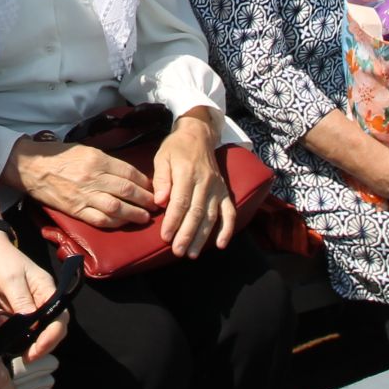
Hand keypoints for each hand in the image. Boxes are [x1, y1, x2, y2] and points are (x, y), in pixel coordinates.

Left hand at [0, 234, 65, 362]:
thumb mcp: (10, 279)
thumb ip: (21, 301)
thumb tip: (32, 326)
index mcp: (46, 289)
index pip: (59, 317)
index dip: (51, 336)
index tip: (36, 350)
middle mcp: (43, 299)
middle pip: (53, 327)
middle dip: (44, 345)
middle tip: (27, 357)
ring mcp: (31, 306)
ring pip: (40, 331)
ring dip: (33, 344)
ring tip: (19, 354)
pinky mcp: (19, 311)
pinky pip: (25, 329)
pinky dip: (22, 339)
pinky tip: (12, 345)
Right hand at [12, 139, 157, 227]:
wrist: (32, 167)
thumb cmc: (59, 157)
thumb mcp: (85, 150)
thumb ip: (106, 161)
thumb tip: (128, 174)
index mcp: (97, 159)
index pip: (128, 172)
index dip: (144, 182)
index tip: (152, 188)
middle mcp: (93, 177)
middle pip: (126, 190)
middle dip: (144, 199)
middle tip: (155, 205)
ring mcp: (84, 195)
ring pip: (116, 208)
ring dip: (134, 214)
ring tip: (145, 217)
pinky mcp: (75, 210)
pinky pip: (99, 220)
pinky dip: (115, 223)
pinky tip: (124, 223)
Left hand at [150, 109, 233, 257]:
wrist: (198, 135)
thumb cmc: (176, 148)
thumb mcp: (162, 157)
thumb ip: (161, 179)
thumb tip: (159, 201)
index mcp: (187, 172)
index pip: (181, 201)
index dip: (173, 220)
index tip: (165, 236)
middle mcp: (205, 182)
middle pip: (197, 212)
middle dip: (187, 234)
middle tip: (178, 251)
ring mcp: (217, 188)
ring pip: (211, 216)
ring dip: (202, 237)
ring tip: (192, 253)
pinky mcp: (224, 192)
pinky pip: (229, 212)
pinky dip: (227, 229)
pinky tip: (220, 244)